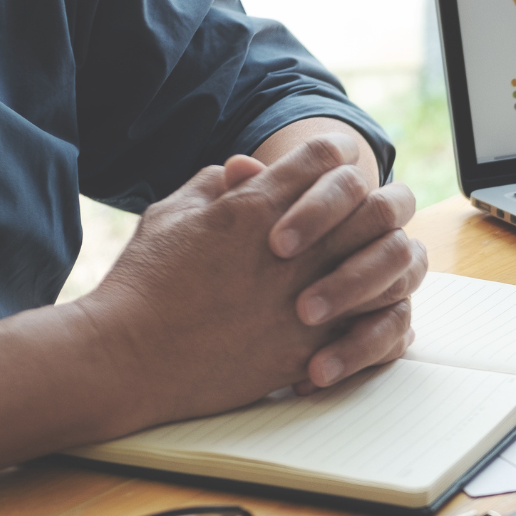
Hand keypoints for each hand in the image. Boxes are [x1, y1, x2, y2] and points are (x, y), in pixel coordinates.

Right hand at [75, 134, 421, 431]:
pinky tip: (376, 313)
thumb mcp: (170, 216)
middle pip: (373, 206)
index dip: (335, 156)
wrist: (129, 359)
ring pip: (387, 265)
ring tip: (378, 264)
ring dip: (387, 260)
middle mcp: (292, 250)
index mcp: (255, 208)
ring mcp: (306, 301)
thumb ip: (214, 185)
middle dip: (377, 204)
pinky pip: (377, 328)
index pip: (325, 158)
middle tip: (371, 215)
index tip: (335, 168)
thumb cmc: (142, 285)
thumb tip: (247, 168)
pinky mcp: (310, 349)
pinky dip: (384, 317)